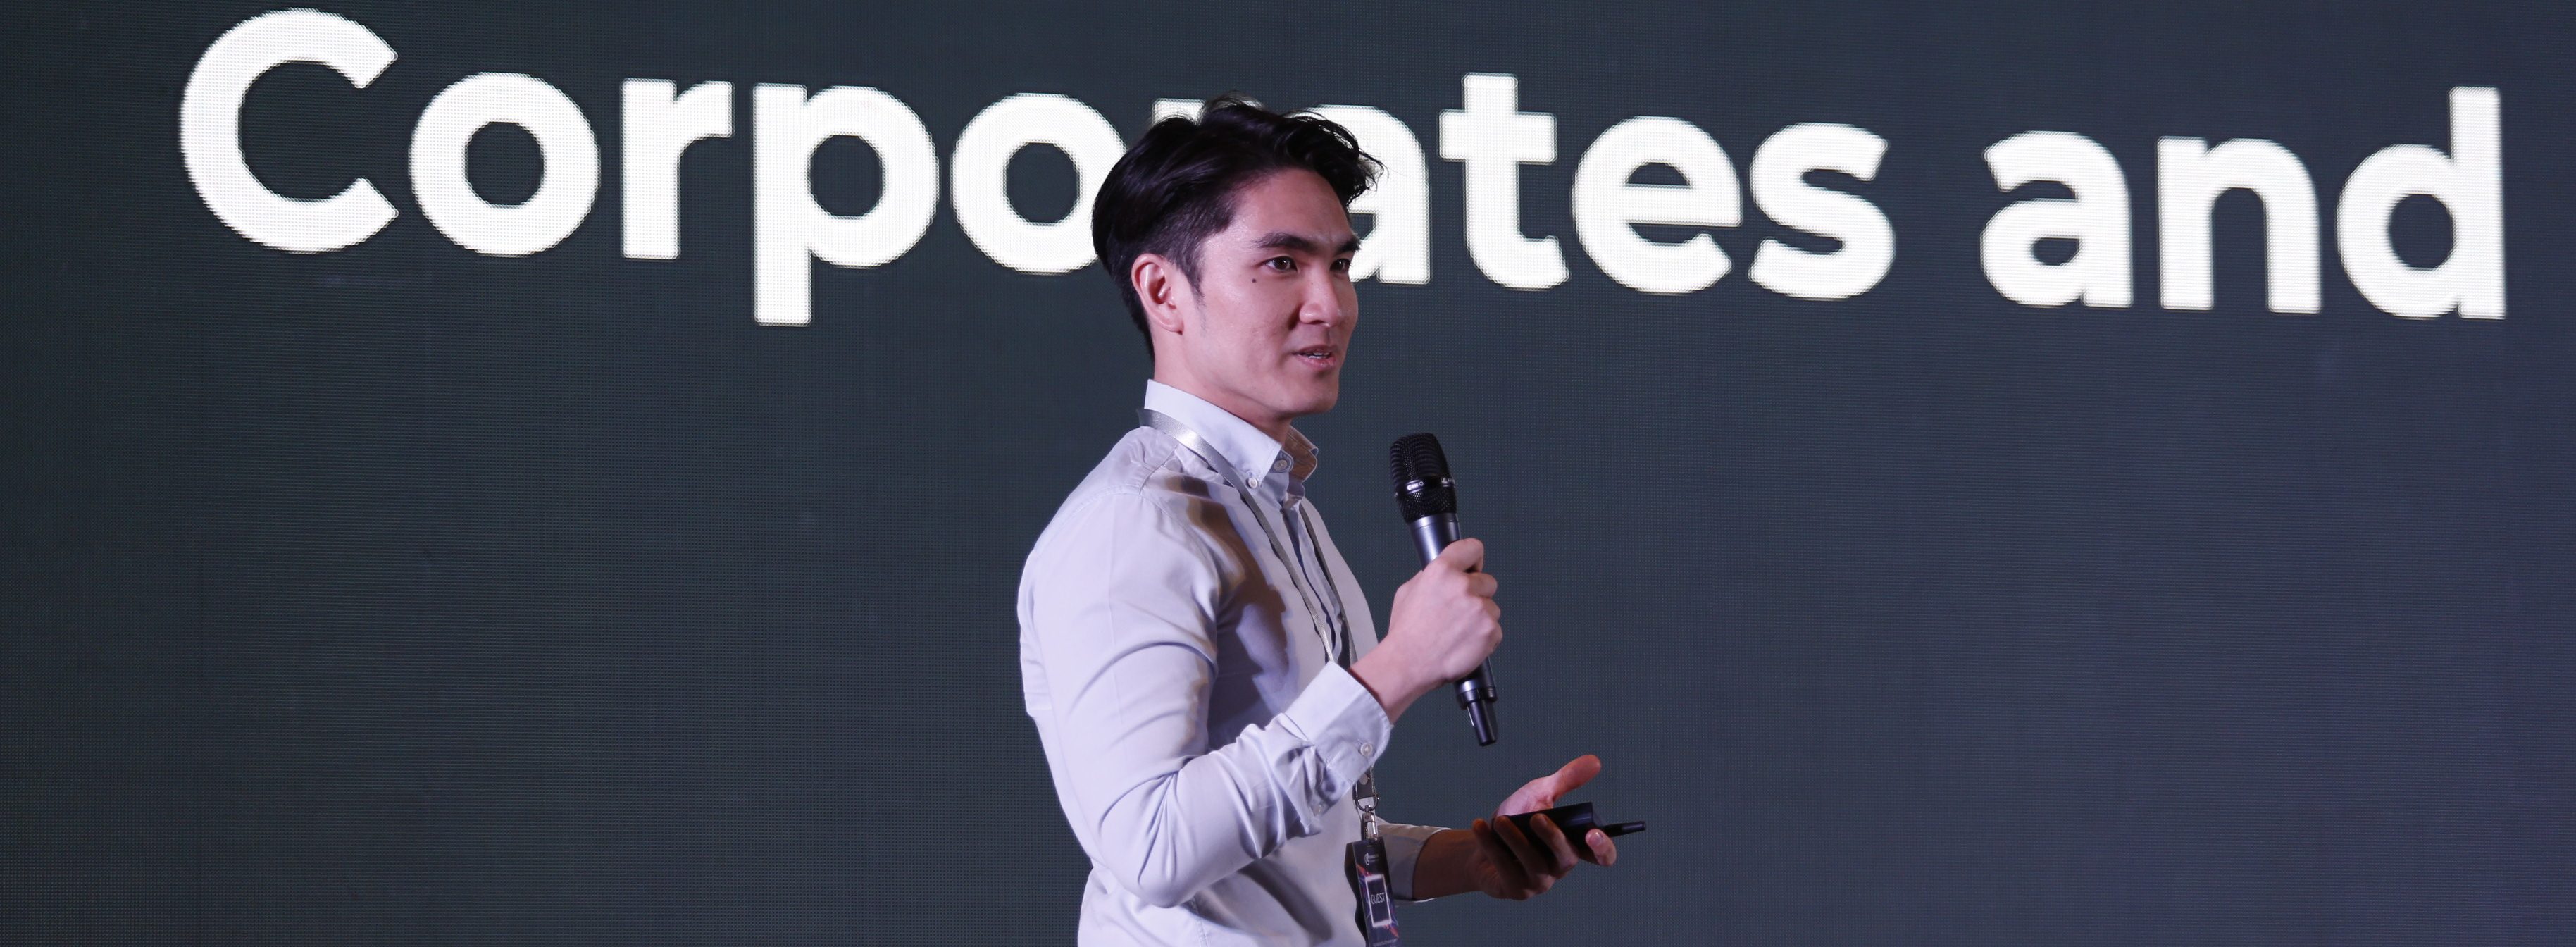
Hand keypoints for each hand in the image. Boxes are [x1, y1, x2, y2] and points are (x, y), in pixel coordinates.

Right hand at [1350, 538, 1498, 720]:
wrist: (1408, 665)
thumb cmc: (1406, 633)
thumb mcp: (1408, 591)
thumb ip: (1431, 576)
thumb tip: (1447, 572)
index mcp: (1441, 571)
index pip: (1472, 548)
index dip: (1473, 559)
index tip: (1473, 567)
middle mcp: (1463, 586)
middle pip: (1487, 581)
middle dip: (1476, 594)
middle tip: (1457, 611)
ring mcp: (1479, 609)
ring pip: (1492, 607)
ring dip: (1480, 617)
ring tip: (1457, 631)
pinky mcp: (1490, 630)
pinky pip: (1495, 629)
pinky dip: (1484, 637)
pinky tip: (1464, 642)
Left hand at [1466, 755, 1618, 899]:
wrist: (1482, 838)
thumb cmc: (1517, 818)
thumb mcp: (1540, 793)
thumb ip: (1566, 779)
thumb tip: (1595, 761)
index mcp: (1573, 845)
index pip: (1601, 855)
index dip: (1603, 848)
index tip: (1592, 833)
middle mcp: (1560, 866)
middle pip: (1566, 857)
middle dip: (1552, 837)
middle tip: (1534, 817)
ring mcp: (1539, 881)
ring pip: (1533, 863)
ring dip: (1515, 839)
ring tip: (1500, 821)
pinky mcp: (1516, 889)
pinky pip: (1506, 869)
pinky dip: (1492, 845)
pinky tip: (1480, 827)